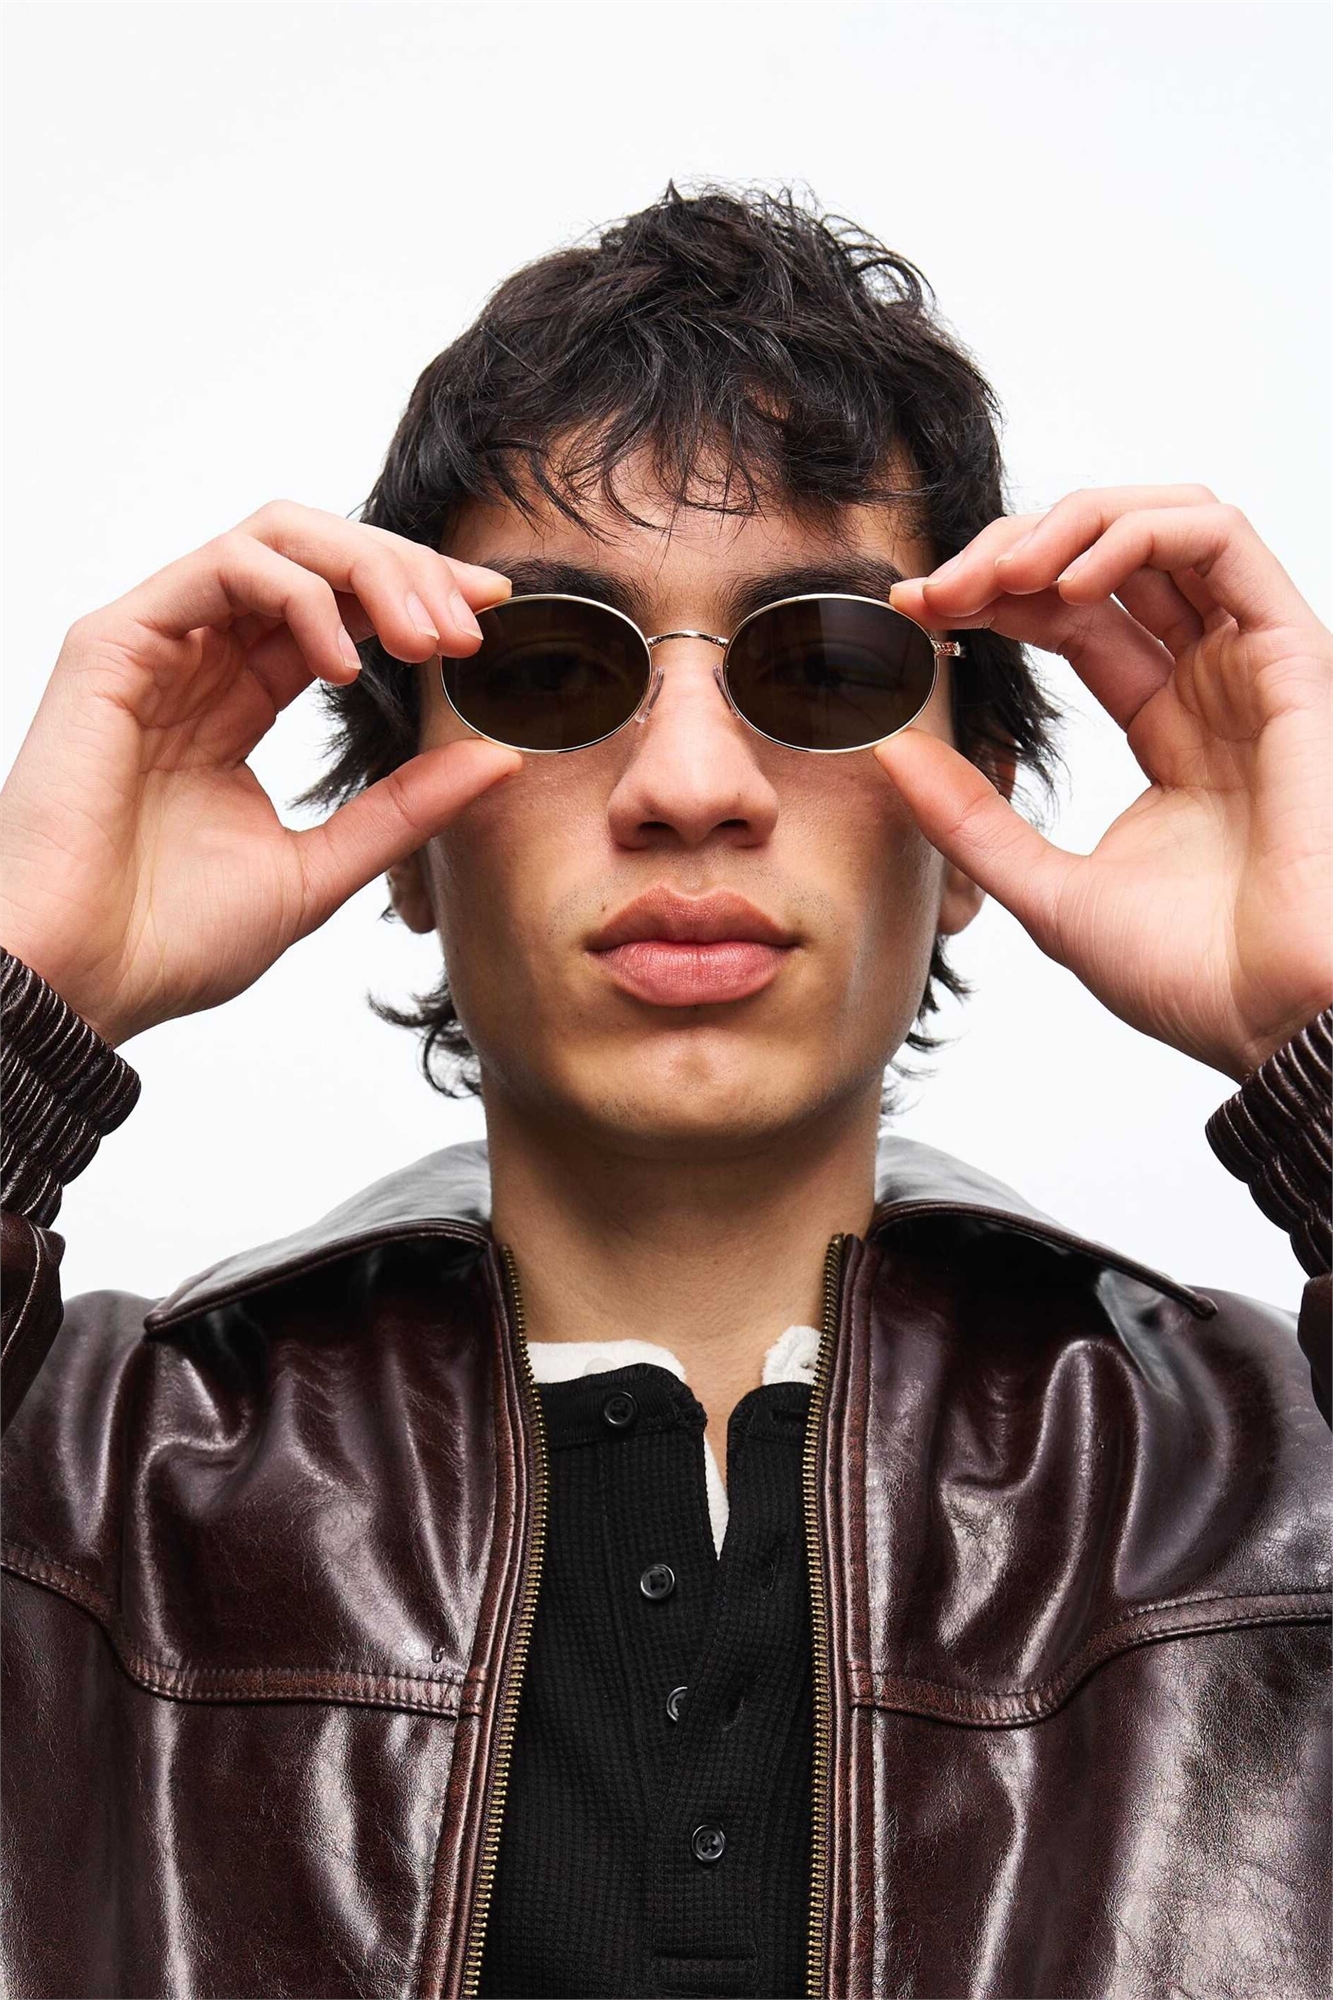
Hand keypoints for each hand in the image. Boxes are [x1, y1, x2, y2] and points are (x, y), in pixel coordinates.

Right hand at [0, 500, 519, 1046]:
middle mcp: (198, 662)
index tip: (492, 619)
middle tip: (469, 626)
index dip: (419, 597)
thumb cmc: (170, 939)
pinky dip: (299, 595)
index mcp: (239, 704)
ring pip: (275, 541)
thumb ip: (405, 808)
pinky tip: (342, 662)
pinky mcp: (115, 646)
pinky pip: (222, 569)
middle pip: (316, 557)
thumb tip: (500, 757)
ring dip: (367, 572)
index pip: (341, 612)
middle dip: (407, 573)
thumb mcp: (322, 868)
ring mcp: (156, 647)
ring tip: (422, 638)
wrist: (83, 982)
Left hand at [881, 485, 1331, 1080]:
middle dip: (1009, 553)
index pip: (1070, 618)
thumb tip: (888, 749)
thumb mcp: (1046, 890)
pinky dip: (1136, 532)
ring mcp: (1254, 665)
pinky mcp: (1294, 657)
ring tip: (994, 575)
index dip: (989, 597)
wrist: (1276, 1023)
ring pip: (1167, 523)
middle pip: (1108, 560)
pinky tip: (1065, 579)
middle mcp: (1213, 682)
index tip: (910, 614)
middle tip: (933, 590)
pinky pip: (1221, 540)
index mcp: (1168, 726)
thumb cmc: (1193, 978)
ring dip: (1067, 525)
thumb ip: (970, 820)